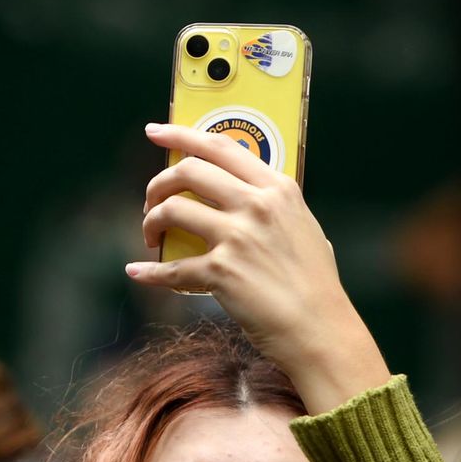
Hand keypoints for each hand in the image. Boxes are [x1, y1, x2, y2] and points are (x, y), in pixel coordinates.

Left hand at [126, 121, 389, 413]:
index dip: (180, 135)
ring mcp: (238, 237)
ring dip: (151, 222)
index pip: (219, 146)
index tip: (155, 132)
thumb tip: (236, 191)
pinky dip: (150, 272)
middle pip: (187, 171)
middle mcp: (257, 205)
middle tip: (150, 200)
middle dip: (158, 183)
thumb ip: (270, 204)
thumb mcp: (302, 226)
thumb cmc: (314, 283)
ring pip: (172, 210)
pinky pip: (171, 267)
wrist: (321, 330)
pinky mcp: (222, 272)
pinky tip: (139, 273)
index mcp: (277, 188)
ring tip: (152, 237)